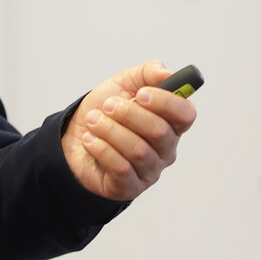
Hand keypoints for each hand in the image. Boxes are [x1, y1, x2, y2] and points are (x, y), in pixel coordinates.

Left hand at [61, 61, 196, 201]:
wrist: (74, 136)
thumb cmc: (106, 111)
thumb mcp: (124, 83)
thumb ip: (148, 73)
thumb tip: (166, 73)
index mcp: (170, 122)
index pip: (186, 114)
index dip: (166, 103)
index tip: (140, 94)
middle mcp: (166, 148)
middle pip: (160, 132)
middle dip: (129, 114)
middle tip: (107, 105)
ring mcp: (150, 170)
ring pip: (138, 150)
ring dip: (110, 131)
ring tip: (92, 121)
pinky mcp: (130, 186)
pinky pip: (121, 168)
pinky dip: (102, 149)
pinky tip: (89, 140)